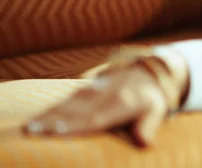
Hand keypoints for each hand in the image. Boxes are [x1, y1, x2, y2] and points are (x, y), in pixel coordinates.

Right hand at [22, 64, 169, 146]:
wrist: (145, 73)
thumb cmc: (149, 100)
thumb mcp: (156, 112)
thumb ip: (147, 127)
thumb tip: (144, 143)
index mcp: (121, 102)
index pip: (96, 117)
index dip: (78, 124)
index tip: (59, 130)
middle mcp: (104, 94)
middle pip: (75, 111)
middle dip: (54, 121)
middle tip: (32, 130)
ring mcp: (93, 90)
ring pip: (67, 104)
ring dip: (48, 115)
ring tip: (30, 126)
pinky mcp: (84, 88)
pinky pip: (66, 99)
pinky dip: (51, 109)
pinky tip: (37, 118)